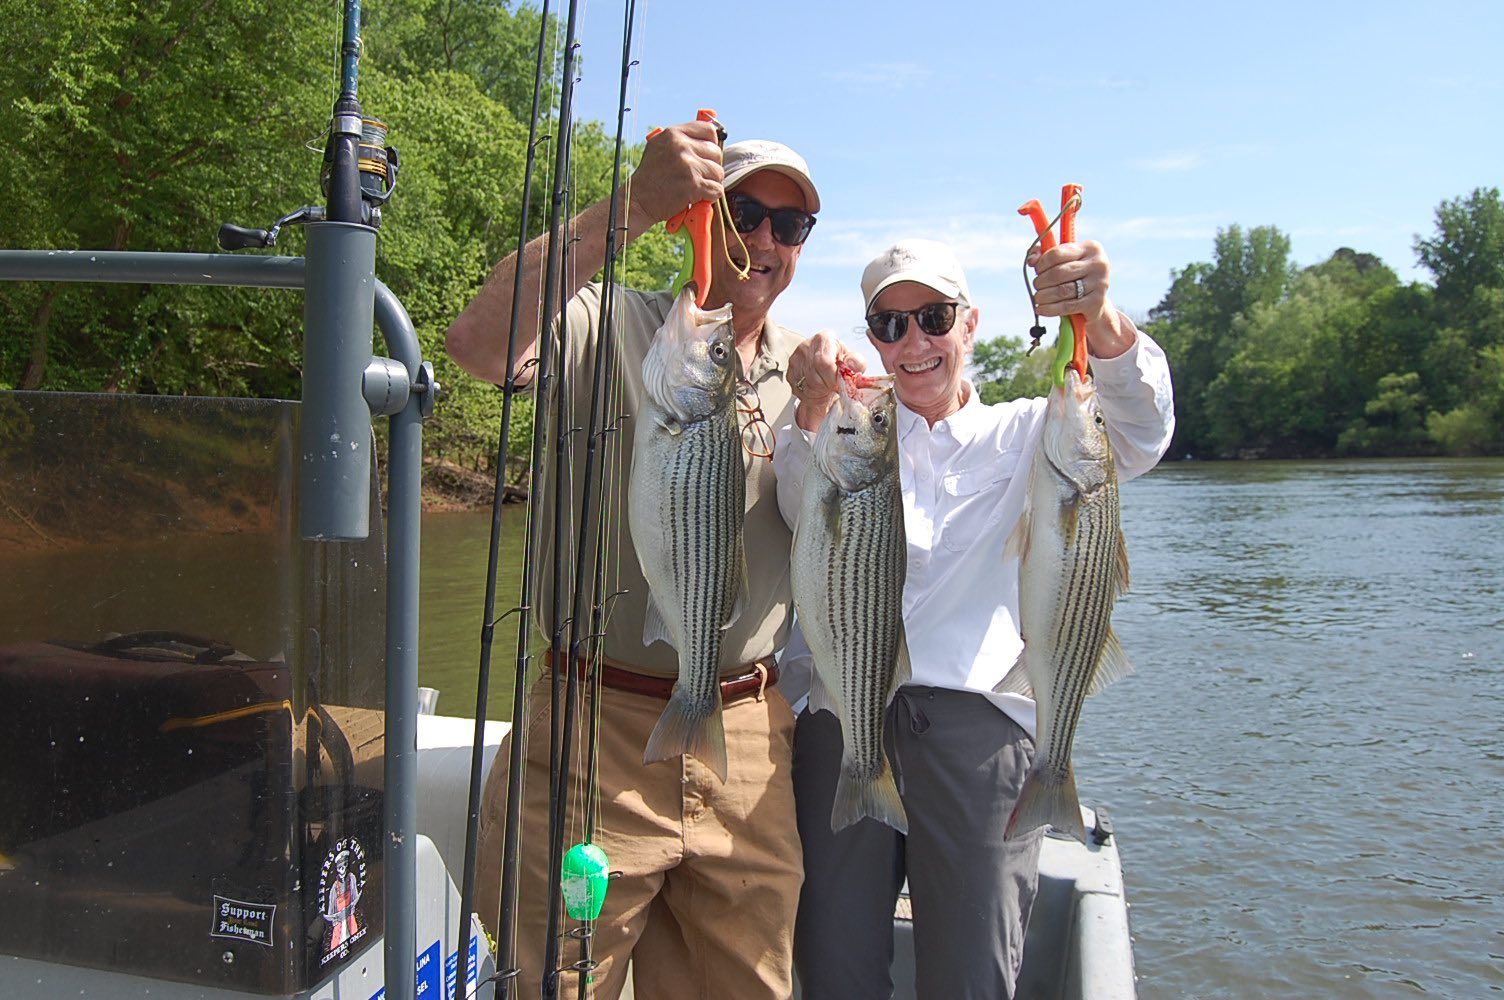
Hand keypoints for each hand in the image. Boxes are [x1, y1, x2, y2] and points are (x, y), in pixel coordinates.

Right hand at [627, 120, 724, 229]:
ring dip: (711, 183)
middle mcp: (681, 146)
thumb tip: (713, 133)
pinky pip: (716, 189)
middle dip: (711, 166)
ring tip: (695, 187)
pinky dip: (710, 196)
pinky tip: (697, 197)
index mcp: (673, 134)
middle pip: (716, 152)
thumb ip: (682, 138)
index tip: (706, 155)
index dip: (712, 144)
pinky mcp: (693, 184)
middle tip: (698, 175)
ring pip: (718, 172)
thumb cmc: (651, 176)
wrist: (637, 200)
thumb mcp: (660, 146)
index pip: (709, 130)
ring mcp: (688, 165)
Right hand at [788, 332, 864, 432]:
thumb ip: (857, 363)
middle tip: (833, 385)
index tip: (838, 381)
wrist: (827, 367)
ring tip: (826, 385)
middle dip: (827, 386)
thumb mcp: (854, 361)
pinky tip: (817, 388)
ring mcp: (795, 359)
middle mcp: (806, 346)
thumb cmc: (841, 362)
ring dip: (819, 391)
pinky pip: (799, 391)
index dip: (832, 377)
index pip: (824, 362)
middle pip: (815, 377)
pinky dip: (810, 394)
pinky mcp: (789, 372)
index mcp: (824, 339)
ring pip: (807, 386)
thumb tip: (850, 366)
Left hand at [1028, 240, 1133, 359]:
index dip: (1041, 263)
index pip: (1057, 253)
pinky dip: (1050, 309)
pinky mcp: (1096, 302)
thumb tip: (1031, 260)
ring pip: (1062, 290)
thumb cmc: (1076, 276)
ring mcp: (1099, 283)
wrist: (1095, 301)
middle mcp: (1098, 264)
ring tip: (1037, 297)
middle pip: (1058, 273)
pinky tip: (1040, 309)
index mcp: (1090, 248)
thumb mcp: (1065, 261)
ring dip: (1043, 295)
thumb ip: (1045, 255)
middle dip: (1041, 281)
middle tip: (1037, 285)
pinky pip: (1067, 306)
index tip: (1037, 270)